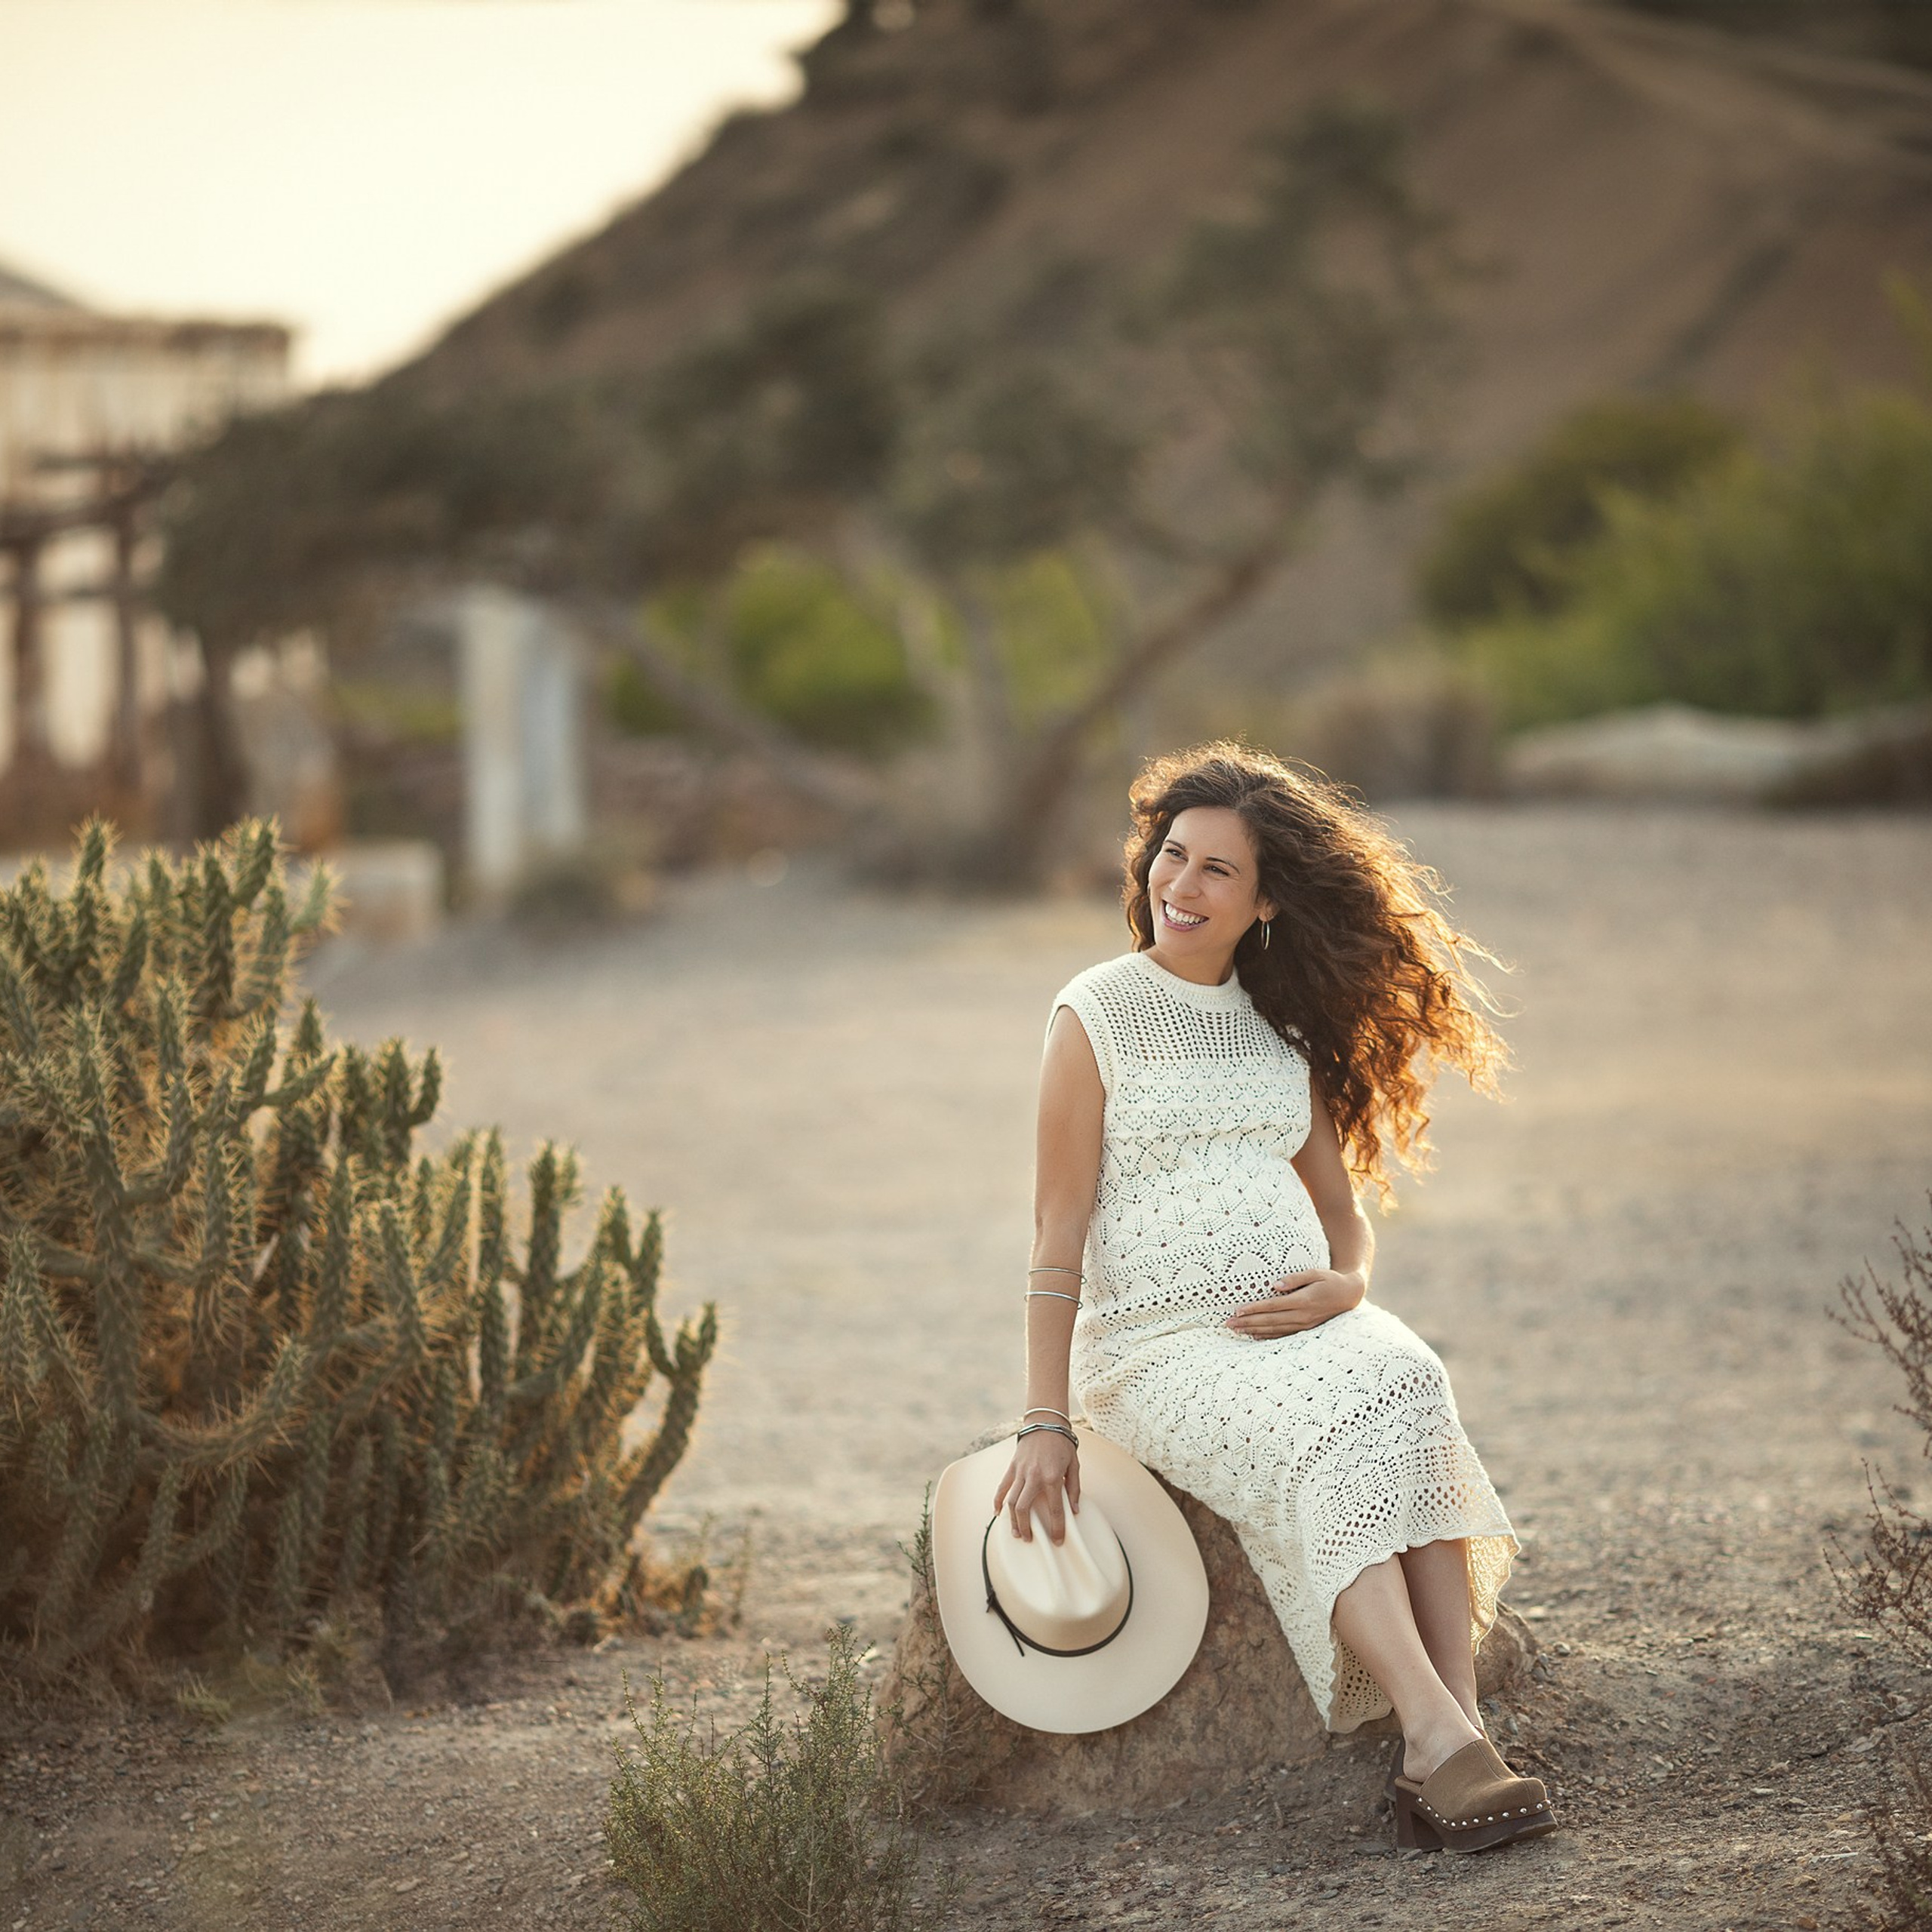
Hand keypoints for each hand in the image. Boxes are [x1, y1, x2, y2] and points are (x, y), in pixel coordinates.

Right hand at [991, 1433, 1080, 1543]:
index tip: (1057, 1540)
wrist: (1046, 1422)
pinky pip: (1002, 1487)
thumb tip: (1074, 1511)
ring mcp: (1020, 1471)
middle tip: (1030, 1540)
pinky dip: (998, 1501)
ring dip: (1012, 1519)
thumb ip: (1074, 1489)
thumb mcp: (1074, 1465)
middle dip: (1026, 1527)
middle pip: (1023, 1508)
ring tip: (1016, 1533)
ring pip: (1010, 1500)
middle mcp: (1034, 1476)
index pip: (1054, 1509)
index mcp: (1052, 1477)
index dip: (1056, 1528)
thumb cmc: (1062, 1444)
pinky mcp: (1012, 1467)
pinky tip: (998, 1513)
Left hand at [1223, 1268, 1364, 1339]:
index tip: (1238, 1310)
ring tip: (1236, 1329)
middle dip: (1248, 1322)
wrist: (1349, 1295)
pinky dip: (1268, 1336)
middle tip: (1229, 1323)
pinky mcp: (1306, 1329)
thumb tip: (1275, 1285)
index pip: (1273, 1306)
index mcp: (1304, 1300)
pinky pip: (1284, 1335)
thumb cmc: (1330, 1280)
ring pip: (1275, 1330)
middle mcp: (1303, 1315)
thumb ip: (1295, 1278)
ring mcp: (1305, 1324)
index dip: (1254, 1309)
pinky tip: (1254, 1336)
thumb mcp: (1315, 1272)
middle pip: (1270, 1321)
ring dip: (1254, 1330)